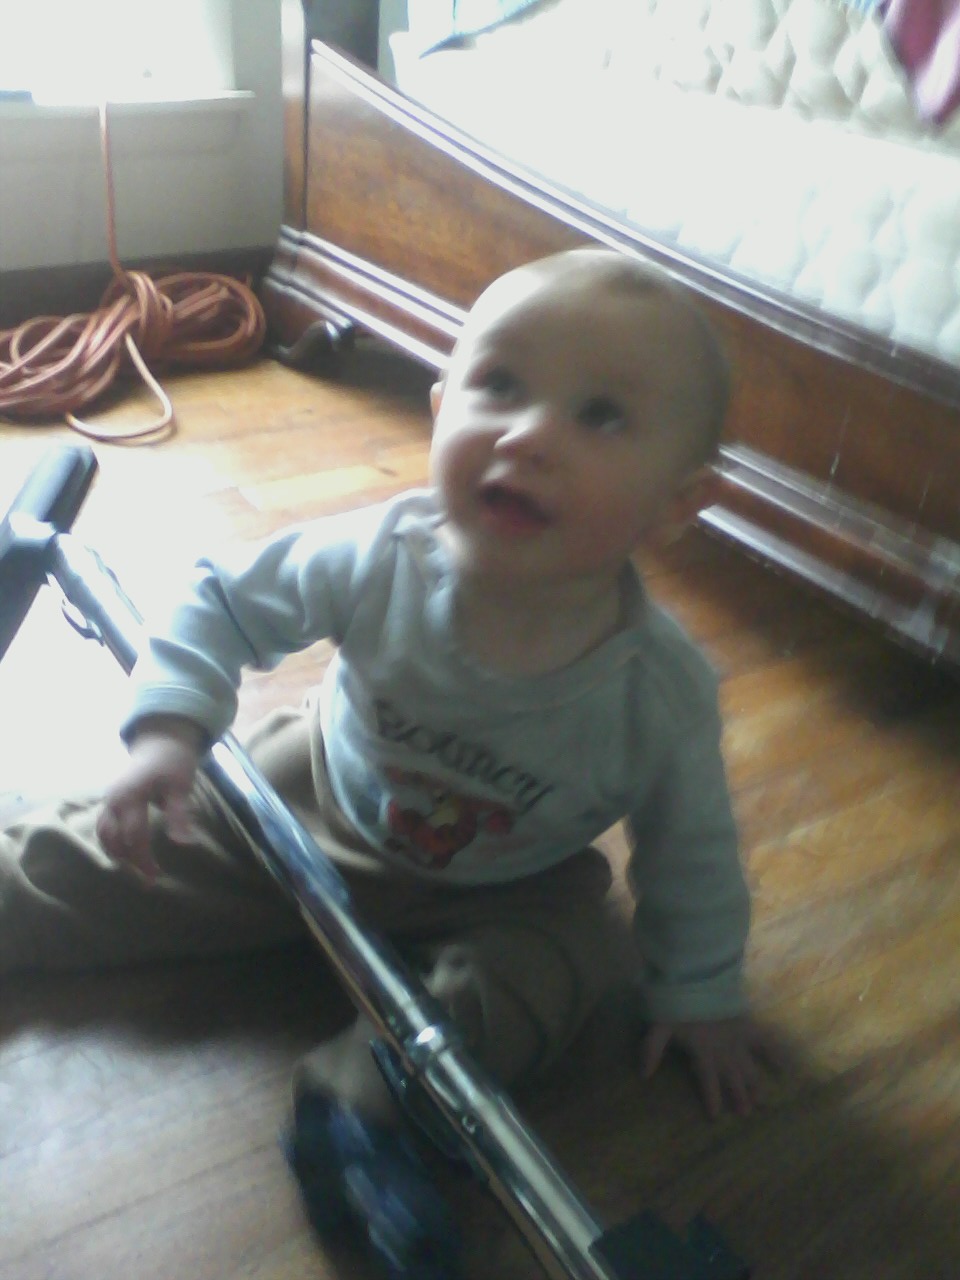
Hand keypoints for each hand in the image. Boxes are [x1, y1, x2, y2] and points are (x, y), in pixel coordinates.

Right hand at [96, 717, 205, 882]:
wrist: (161, 740)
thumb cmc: (174, 763)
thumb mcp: (181, 787)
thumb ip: (179, 816)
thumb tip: (184, 845)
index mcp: (130, 796)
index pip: (133, 836)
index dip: (144, 859)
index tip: (157, 877)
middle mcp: (113, 799)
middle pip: (113, 839)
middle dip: (129, 860)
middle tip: (148, 878)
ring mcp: (108, 799)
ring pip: (103, 834)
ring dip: (118, 853)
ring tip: (137, 868)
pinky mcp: (110, 800)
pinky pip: (104, 826)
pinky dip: (113, 842)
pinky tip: (127, 853)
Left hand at [641, 1015, 782, 1119]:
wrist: (697, 976)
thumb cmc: (678, 1001)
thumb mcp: (660, 1024)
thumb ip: (652, 1049)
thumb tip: (643, 1076)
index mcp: (704, 1052)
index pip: (708, 1081)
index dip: (711, 1098)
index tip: (715, 1117)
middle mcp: (725, 1050)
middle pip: (733, 1078)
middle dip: (738, 1097)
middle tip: (745, 1114)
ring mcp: (739, 1039)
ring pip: (749, 1067)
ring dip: (755, 1084)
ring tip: (762, 1101)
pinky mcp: (748, 1025)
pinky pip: (765, 1041)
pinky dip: (776, 1054)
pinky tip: (785, 1068)